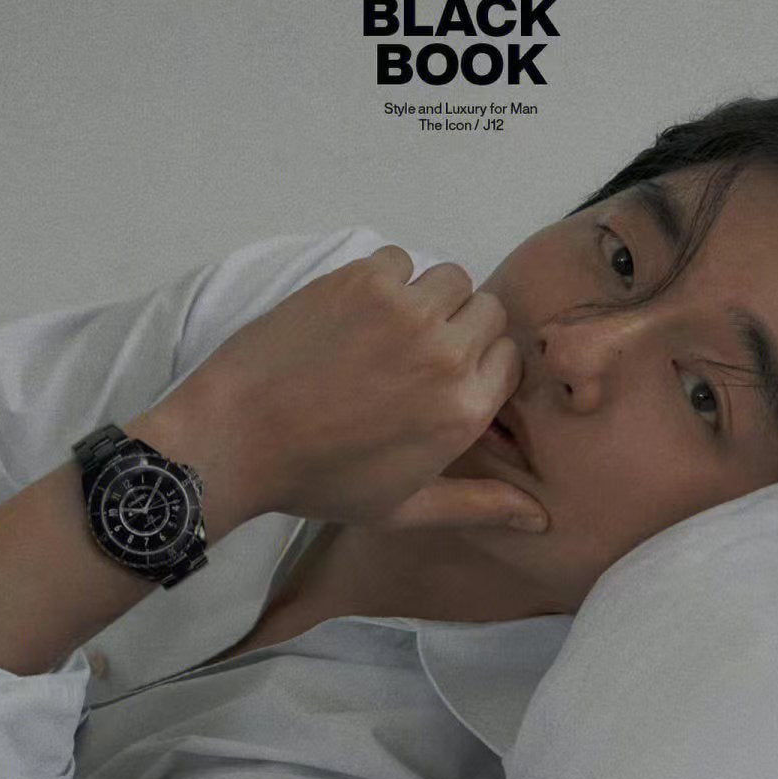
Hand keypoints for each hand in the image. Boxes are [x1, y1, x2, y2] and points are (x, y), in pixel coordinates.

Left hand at [150, 246, 548, 534]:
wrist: (236, 438)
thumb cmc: (320, 482)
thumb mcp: (404, 509)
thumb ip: (477, 505)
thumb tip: (541, 519)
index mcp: (464, 411)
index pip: (509, 356)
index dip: (480, 362)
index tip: (444, 372)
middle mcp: (446, 356)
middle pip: (487, 311)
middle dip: (461, 326)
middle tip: (414, 349)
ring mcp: (405, 311)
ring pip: (449, 277)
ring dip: (428, 297)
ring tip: (387, 328)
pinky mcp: (362, 279)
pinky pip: (399, 259)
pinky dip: (384, 278)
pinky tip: (354, 314)